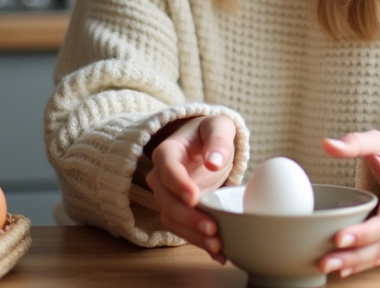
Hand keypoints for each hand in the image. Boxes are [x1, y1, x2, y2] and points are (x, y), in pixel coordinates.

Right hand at [144, 114, 235, 262]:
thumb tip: (213, 162)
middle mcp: (161, 177)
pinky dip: (198, 242)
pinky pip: (182, 230)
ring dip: (193, 235)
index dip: (179, 184)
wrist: (203, 144)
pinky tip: (218, 254)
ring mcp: (167, 197)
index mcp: (167, 152)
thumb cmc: (209, 132)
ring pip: (172, 220)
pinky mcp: (177, 212)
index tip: (195, 198)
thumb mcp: (218, 126)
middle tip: (212, 228)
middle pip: (167, 201)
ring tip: (217, 246)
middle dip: (189, 217)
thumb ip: (218, 139)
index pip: (168, 169)